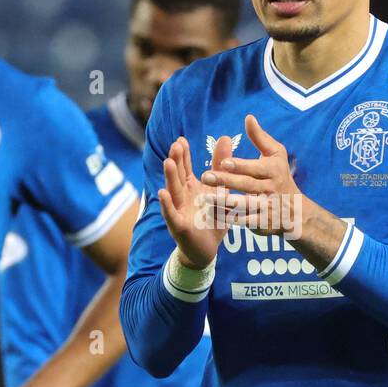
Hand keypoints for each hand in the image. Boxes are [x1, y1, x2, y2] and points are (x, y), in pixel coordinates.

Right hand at [158, 135, 231, 268]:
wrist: (207, 249)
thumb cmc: (211, 218)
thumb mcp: (219, 190)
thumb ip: (220, 166)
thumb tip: (225, 138)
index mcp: (190, 188)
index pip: (185, 168)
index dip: (183, 155)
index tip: (181, 139)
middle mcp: (182, 197)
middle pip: (178, 176)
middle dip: (176, 161)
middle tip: (176, 145)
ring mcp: (179, 211)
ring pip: (173, 192)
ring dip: (170, 177)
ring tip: (168, 162)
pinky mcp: (179, 226)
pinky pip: (171, 214)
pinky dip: (167, 204)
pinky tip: (162, 193)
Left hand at [201, 115, 305, 236]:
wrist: (296, 211)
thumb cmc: (280, 176)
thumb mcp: (276, 155)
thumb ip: (260, 138)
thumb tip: (248, 117)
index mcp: (272, 171)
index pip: (254, 168)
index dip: (240, 166)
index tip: (224, 162)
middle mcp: (270, 189)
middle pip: (246, 185)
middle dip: (226, 182)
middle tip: (206, 177)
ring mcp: (266, 208)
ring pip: (243, 205)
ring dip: (223, 202)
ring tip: (204, 197)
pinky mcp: (261, 223)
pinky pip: (243, 221)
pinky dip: (229, 218)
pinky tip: (212, 214)